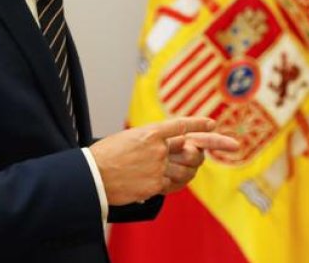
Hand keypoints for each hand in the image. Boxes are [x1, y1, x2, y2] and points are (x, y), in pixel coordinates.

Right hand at [89, 117, 232, 205]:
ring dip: (190, 170)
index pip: (180, 125)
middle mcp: (158, 149)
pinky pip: (174, 185)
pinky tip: (175, 180)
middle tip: (217, 149)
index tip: (213, 123)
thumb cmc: (104, 156)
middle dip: (206, 150)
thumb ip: (150, 140)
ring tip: (188, 168)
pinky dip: (177, 183)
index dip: (199, 123)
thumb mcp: (128, 138)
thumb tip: (168, 145)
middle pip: (193, 150)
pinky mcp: (155, 186)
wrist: (91, 176)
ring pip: (187, 170)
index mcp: (150, 132)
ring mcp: (158, 168)